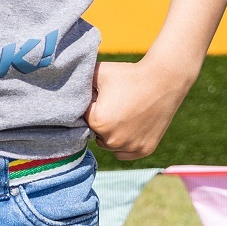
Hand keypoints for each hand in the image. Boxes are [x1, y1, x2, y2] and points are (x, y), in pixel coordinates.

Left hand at [86, 50, 201, 161]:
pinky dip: (125, 143)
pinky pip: (125, 152)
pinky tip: (130, 126)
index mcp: (97, 122)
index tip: (103, 97)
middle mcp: (112, 140)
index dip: (91, 106)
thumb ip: (79, 84)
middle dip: (101, 122)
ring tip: (123, 113)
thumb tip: (63, 90)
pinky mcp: (144, 150)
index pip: (83, 118)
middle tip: (115, 104)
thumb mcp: (98, 73)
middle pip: (96, 134)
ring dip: (111, 134)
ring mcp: (129, 147)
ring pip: (109, 144)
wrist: (163, 80)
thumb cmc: (129, 75)